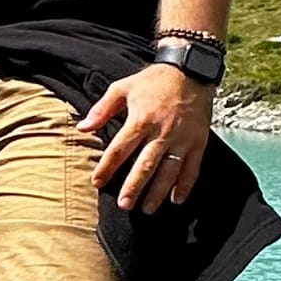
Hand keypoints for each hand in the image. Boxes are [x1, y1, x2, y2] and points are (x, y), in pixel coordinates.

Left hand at [77, 63, 213, 212]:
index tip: (97, 182)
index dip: (107, 166)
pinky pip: (192, 167)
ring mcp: (182, 138)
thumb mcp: (123, 88)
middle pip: (146, 164)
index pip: (120, 148)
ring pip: (169, 171)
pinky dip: (185, 185)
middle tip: (124, 205)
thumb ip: (102, 109)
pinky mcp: (198, 141)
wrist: (190, 71)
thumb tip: (82, 127)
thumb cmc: (153, 81)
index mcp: (141, 119)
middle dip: (134, 186)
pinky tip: (176, 199)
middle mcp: (162, 132)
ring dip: (158, 192)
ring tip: (147, 208)